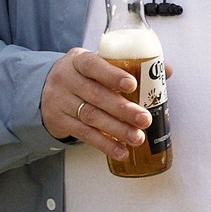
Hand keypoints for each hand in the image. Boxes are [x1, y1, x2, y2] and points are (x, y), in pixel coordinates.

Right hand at [40, 48, 155, 161]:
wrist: (44, 90)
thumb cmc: (83, 76)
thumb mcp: (97, 64)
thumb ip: (128, 66)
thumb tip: (166, 70)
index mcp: (78, 60)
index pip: (92, 65)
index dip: (112, 75)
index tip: (132, 85)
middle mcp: (66, 79)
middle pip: (95, 95)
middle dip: (122, 109)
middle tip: (145, 119)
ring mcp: (60, 101)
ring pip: (90, 117)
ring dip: (117, 129)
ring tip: (137, 138)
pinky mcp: (59, 121)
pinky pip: (83, 134)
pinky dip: (104, 144)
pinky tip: (120, 151)